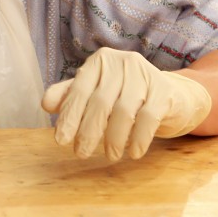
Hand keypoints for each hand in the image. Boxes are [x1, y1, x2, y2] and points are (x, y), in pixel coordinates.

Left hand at [41, 47, 211, 161]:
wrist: (172, 96)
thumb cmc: (125, 95)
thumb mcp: (96, 91)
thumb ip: (70, 95)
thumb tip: (46, 103)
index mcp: (101, 61)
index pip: (80, 90)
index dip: (69, 116)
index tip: (60, 140)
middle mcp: (122, 62)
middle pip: (100, 102)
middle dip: (88, 131)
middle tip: (81, 153)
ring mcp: (145, 75)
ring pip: (123, 112)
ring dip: (113, 139)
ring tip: (110, 155)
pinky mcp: (164, 91)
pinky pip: (148, 118)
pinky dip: (138, 139)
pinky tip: (133, 152)